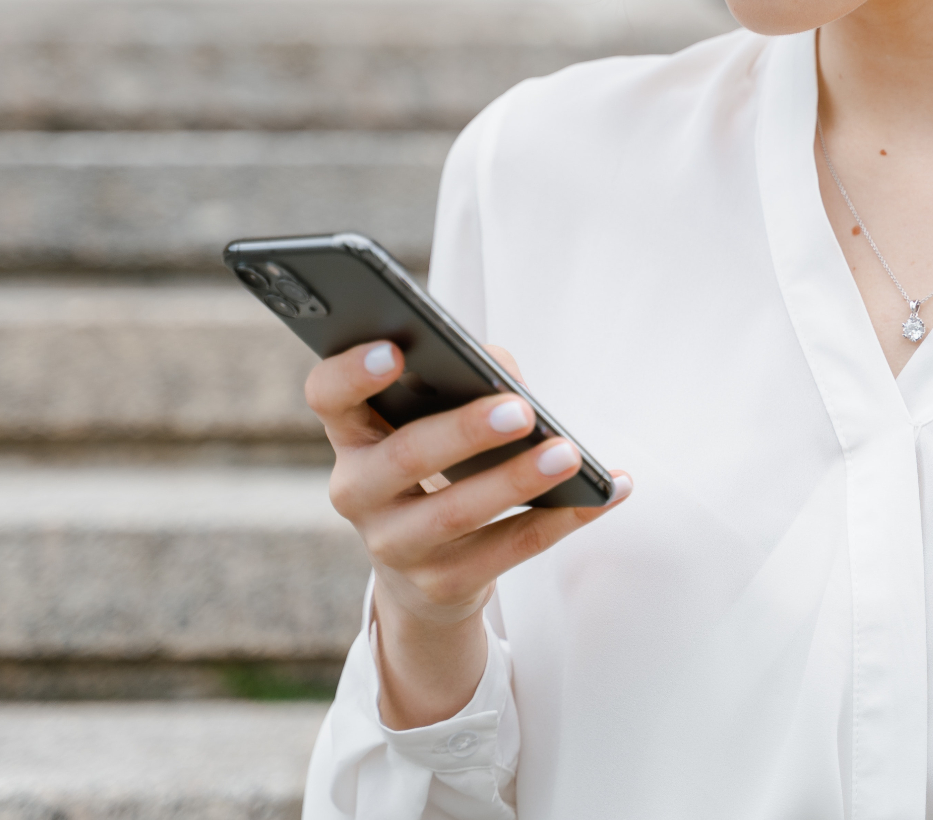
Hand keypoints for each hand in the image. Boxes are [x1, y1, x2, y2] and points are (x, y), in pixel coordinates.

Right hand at [306, 341, 630, 728]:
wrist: (426, 572)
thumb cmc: (437, 469)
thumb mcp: (433, 423)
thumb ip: (465, 380)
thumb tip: (505, 373)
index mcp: (352, 434)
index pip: (328, 395)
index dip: (353, 372)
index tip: (396, 348)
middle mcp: (358, 490)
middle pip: (405, 456)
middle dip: (466, 431)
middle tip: (521, 409)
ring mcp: (394, 545)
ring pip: (456, 512)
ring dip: (518, 479)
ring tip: (569, 453)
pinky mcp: (441, 584)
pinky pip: (508, 550)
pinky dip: (561, 519)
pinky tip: (603, 494)